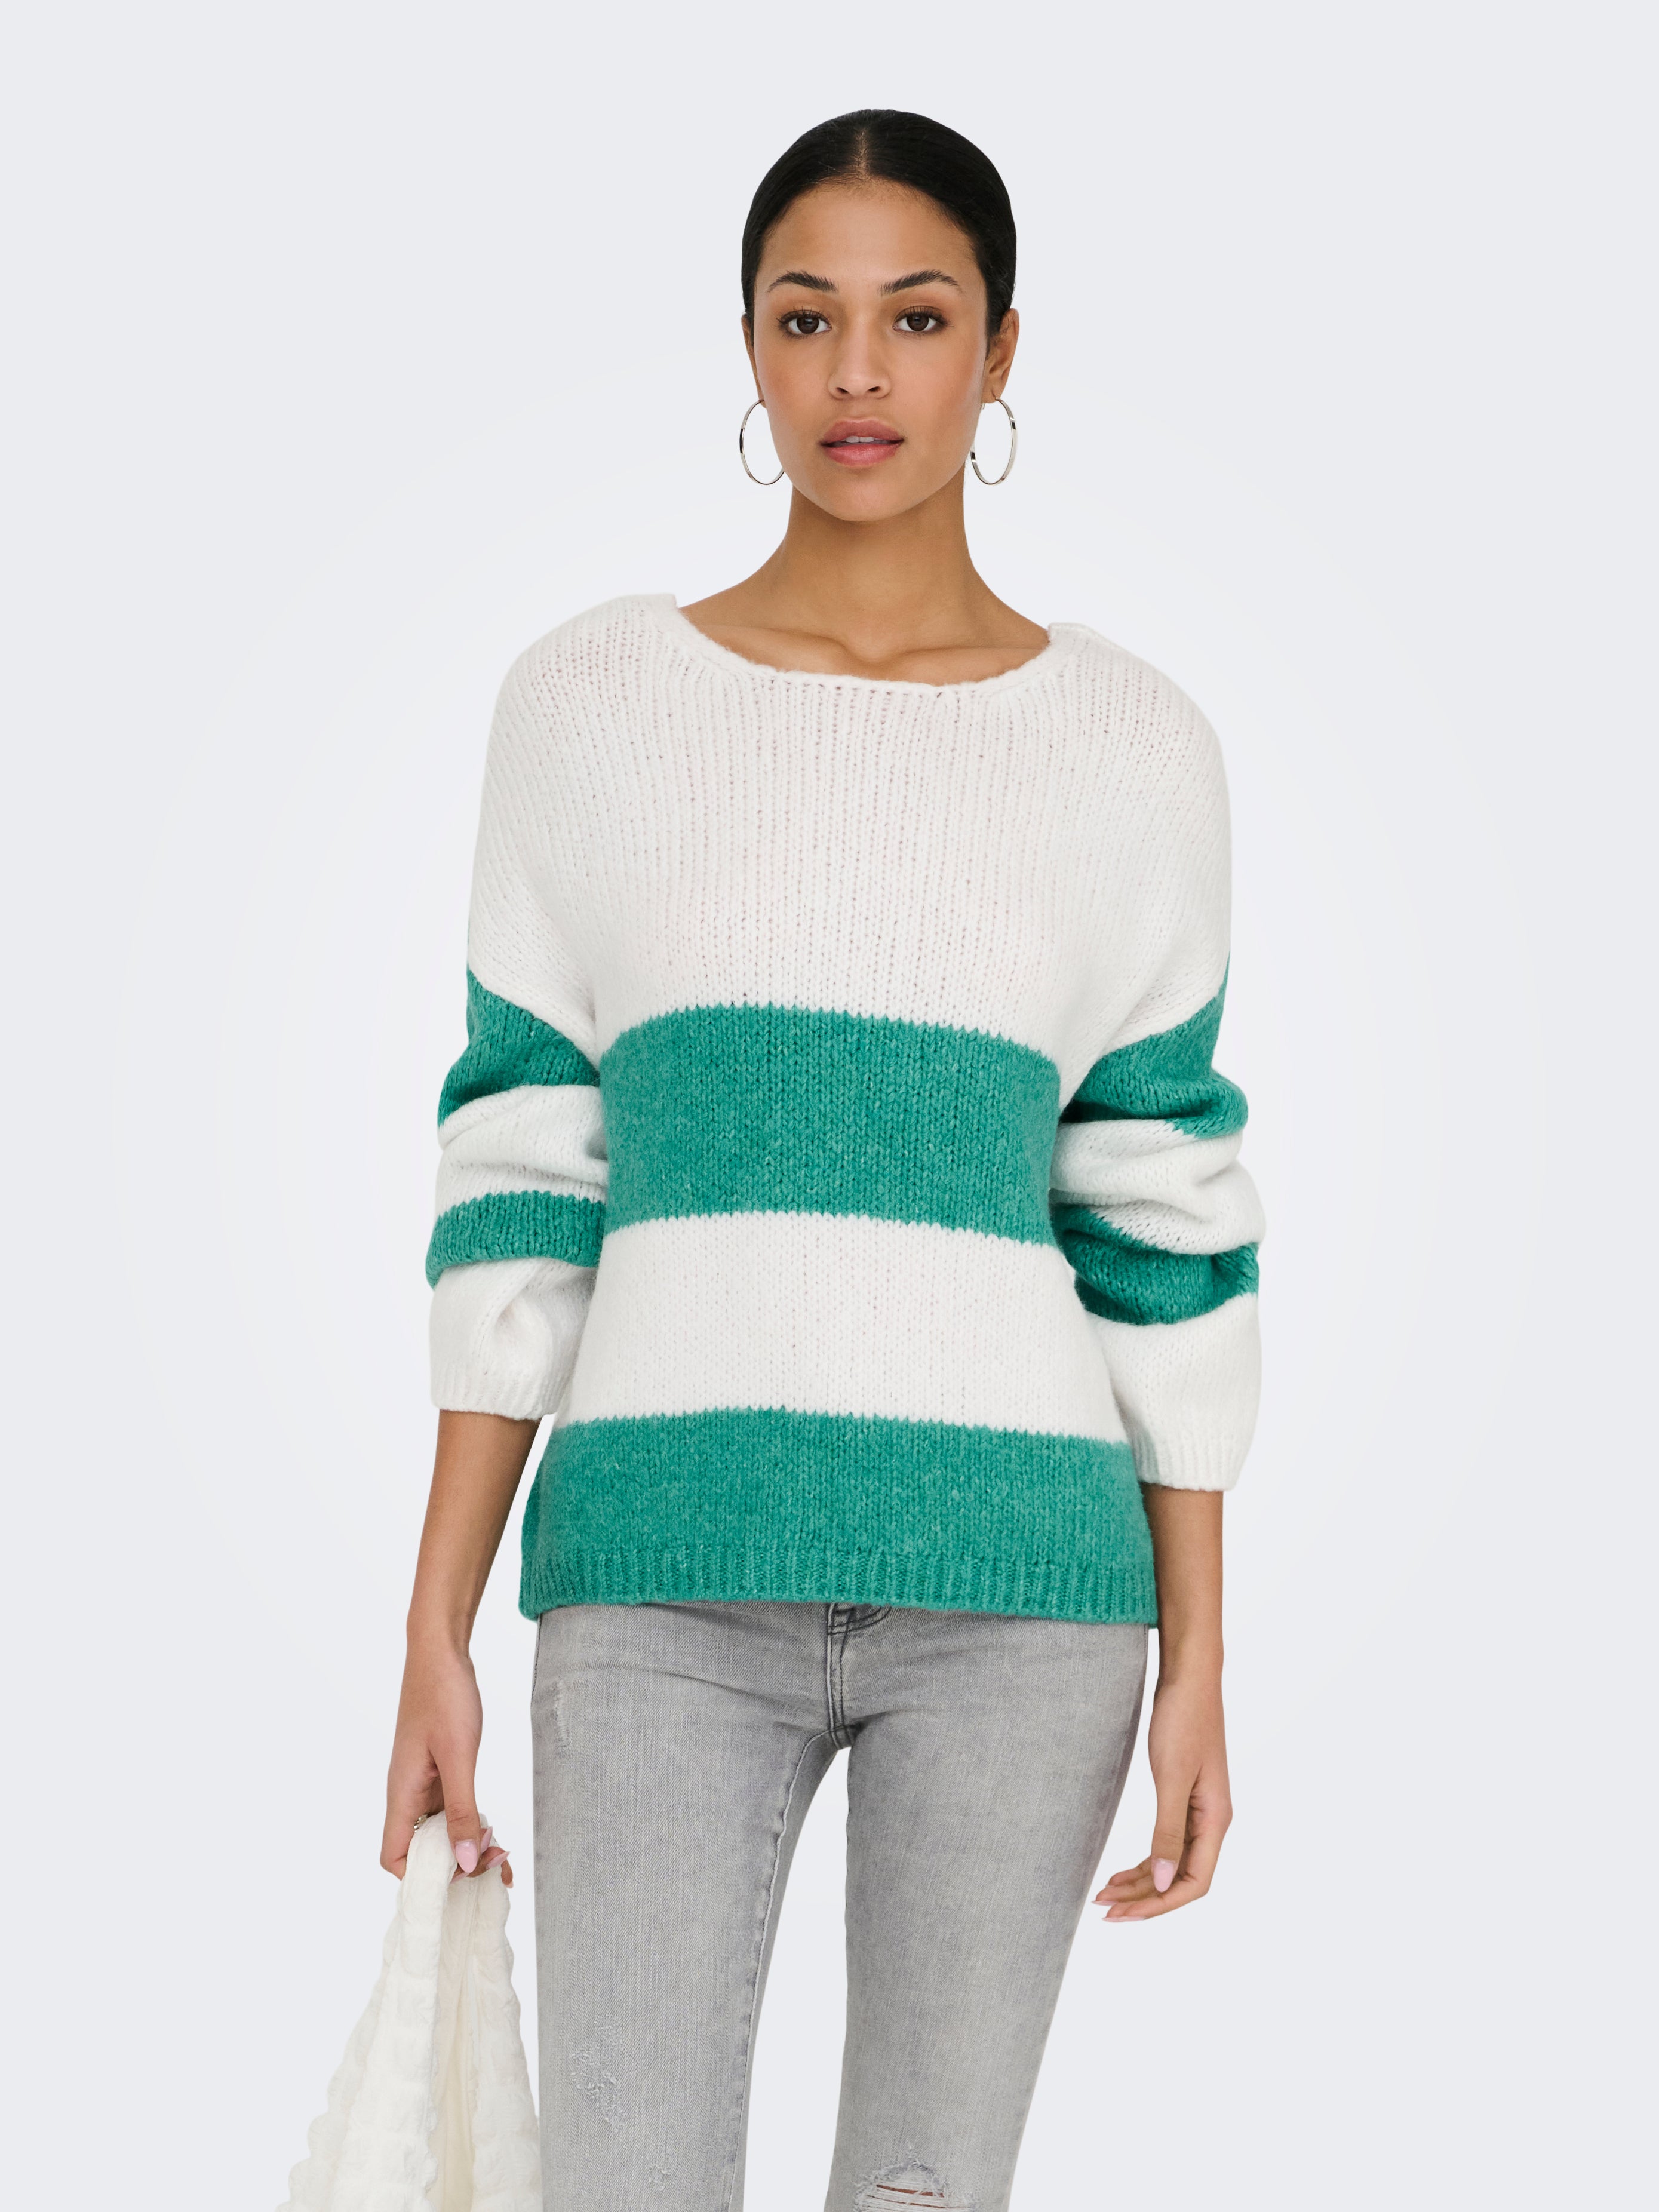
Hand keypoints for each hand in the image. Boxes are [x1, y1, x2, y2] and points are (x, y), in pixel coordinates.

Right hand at [381, 1638, 512, 1887]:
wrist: (441, 1651)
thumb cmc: (443, 1696)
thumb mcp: (458, 1757)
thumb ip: (461, 1810)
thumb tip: (465, 1862)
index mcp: (402, 1794)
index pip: (394, 1858)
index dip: (422, 1877)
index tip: (461, 1877)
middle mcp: (408, 1793)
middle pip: (421, 1850)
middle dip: (455, 1867)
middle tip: (497, 1867)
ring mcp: (422, 1782)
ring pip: (438, 1831)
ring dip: (466, 1847)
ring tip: (503, 1858)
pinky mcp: (438, 1770)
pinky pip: (449, 1809)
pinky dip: (469, 1822)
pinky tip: (492, 1829)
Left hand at [1096, 1668, 1229, 1920]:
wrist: (1188, 1677)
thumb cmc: (1183, 1720)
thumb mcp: (1171, 1778)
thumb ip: (1169, 1832)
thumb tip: (1167, 1883)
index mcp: (1215, 1821)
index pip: (1195, 1883)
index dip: (1160, 1904)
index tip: (1122, 1913)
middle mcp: (1211, 1821)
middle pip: (1181, 1879)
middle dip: (1144, 1899)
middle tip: (1102, 1909)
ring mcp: (1199, 1810)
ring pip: (1172, 1863)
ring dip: (1141, 1882)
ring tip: (1104, 1894)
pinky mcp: (1184, 1797)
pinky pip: (1167, 1842)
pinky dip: (1145, 1860)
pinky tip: (1121, 1870)